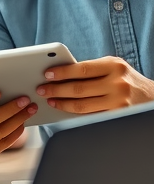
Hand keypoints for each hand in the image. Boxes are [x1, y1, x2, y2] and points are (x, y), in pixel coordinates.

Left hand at [35, 56, 153, 113]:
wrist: (151, 97)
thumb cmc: (125, 79)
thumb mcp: (112, 67)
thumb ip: (91, 68)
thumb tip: (59, 74)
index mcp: (114, 66)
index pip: (82, 69)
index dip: (62, 72)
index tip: (47, 74)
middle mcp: (117, 84)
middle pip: (79, 89)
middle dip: (56, 90)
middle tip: (41, 90)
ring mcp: (119, 102)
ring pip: (82, 105)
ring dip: (62, 103)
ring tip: (50, 100)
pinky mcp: (116, 116)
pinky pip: (90, 116)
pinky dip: (74, 114)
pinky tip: (64, 110)